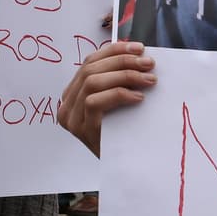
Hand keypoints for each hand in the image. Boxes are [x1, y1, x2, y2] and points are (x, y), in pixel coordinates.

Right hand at [58, 41, 154, 156]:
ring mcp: (71, 118)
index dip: (114, 51)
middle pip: (91, 69)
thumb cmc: (124, 134)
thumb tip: (138, 56)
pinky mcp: (81, 129)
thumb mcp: (118, 104)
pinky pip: (95, 102)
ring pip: (92, 82)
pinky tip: (138, 97)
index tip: (138, 48)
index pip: (90, 62)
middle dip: (123, 61)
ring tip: (149, 80)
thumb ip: (117, 83)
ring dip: (124, 76)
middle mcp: (67, 104)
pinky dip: (118, 94)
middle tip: (149, 64)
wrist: (126, 168)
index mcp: (73, 94)